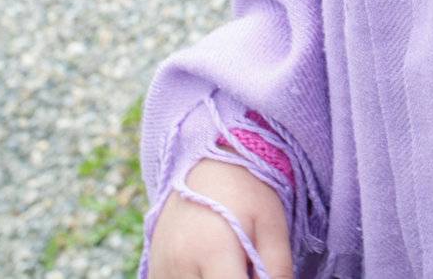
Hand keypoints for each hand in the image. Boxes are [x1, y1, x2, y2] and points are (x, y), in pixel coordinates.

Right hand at [148, 157, 293, 278]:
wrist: (209, 165)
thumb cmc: (248, 193)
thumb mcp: (273, 224)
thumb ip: (278, 268)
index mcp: (212, 250)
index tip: (258, 276)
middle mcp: (180, 264)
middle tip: (244, 266)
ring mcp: (162, 269)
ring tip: (228, 264)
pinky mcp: (154, 271)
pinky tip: (209, 268)